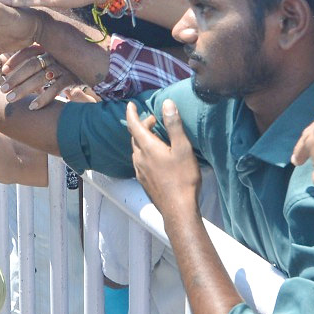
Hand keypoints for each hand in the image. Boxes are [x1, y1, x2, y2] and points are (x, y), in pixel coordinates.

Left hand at [0, 45, 77, 109]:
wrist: (96, 69)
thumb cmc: (68, 67)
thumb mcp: (53, 60)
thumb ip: (36, 62)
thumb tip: (8, 69)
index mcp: (49, 49)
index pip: (29, 51)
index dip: (16, 59)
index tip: (4, 70)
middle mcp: (55, 56)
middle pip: (32, 65)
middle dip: (16, 78)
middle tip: (3, 90)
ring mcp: (63, 67)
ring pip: (41, 77)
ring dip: (24, 89)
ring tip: (11, 99)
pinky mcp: (71, 78)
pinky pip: (55, 88)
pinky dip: (43, 97)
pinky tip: (32, 107)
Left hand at [125, 99, 200, 219]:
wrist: (177, 209)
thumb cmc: (182, 178)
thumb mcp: (182, 148)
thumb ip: (173, 125)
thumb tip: (166, 103)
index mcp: (147, 147)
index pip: (133, 125)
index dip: (131, 113)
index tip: (131, 104)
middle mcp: (139, 158)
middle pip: (135, 137)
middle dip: (142, 126)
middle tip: (156, 121)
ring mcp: (139, 171)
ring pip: (137, 150)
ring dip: (144, 140)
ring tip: (157, 137)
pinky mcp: (143, 181)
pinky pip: (140, 161)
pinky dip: (145, 152)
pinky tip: (156, 157)